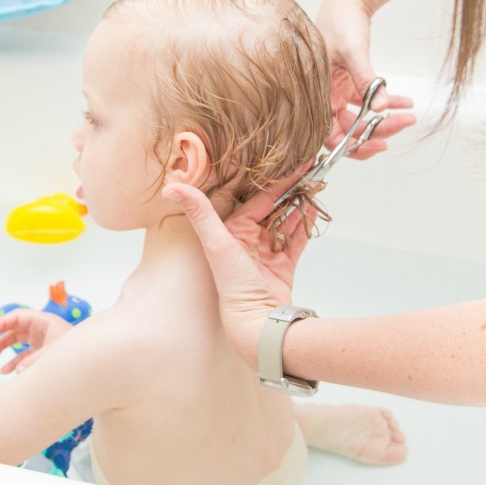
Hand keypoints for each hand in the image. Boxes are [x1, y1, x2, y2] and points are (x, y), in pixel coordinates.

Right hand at [0, 310, 74, 373]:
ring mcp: (42, 340)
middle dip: (2, 336)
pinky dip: (15, 361)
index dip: (2, 323)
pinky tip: (7, 371)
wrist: (91, 360)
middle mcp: (42, 329)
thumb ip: (34, 361)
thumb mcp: (53, 353)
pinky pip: (24, 354)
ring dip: (5, 349)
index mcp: (44, 322)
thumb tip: (17, 371)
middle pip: (16, 328)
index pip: (18, 317)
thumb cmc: (76, 351)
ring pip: (18, 342)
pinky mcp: (43, 351)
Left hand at [162, 178, 311, 369]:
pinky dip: (303, 225)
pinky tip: (312, 209)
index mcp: (231, 232)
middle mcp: (247, 241)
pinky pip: (295, 240)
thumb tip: (170, 187)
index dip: (272, 180)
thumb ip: (199, 212)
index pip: (255, 199)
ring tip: (314, 185)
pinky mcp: (283, 267)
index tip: (288, 162)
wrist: (257, 322)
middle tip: (308, 169)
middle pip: (271, 207)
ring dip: (298, 204)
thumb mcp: (216, 243)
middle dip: (289, 189)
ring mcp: (266, 253)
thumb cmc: (233, 286)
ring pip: (285, 221)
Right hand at [317, 0, 416, 158]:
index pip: (330, 135)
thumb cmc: (341, 21)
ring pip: (362, 118)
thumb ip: (367, 80)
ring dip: (386, 120)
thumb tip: (381, 108)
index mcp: (317, 94)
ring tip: (409, 115)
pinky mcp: (349, 83)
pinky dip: (387, 103)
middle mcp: (325, 97)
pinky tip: (405, 102)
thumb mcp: (353, 51)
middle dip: (377, 131)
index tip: (379, 144)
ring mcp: (337, 92)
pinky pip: (369, 101)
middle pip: (350, 130)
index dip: (353, 146)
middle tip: (403, 123)